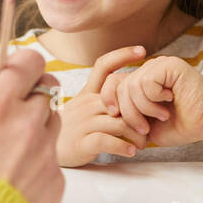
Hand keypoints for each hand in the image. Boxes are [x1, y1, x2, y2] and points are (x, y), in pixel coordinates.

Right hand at [0, 49, 63, 202]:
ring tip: (7, 152)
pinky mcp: (57, 178)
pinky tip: (14, 178)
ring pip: (52, 122)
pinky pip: (52, 157)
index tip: (15, 75)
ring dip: (36, 127)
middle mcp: (27, 124)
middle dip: (31, 95)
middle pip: (47, 89)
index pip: (31, 62)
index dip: (24, 65)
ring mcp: (46, 151)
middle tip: (8, 116)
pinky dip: (38, 161)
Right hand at [56, 45, 149, 166]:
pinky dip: (123, 147)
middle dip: (142, 112)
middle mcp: (86, 104)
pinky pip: (107, 141)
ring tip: (142, 144)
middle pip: (121, 100)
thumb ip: (102, 99)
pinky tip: (131, 151)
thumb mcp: (82, 108)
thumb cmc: (70, 130)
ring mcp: (83, 123)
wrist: (48, 150)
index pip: (103, 66)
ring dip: (137, 135)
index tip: (142, 50)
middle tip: (154, 123)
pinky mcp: (82, 142)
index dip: (122, 54)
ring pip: (119, 122)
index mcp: (87, 94)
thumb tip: (129, 93)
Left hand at [101, 55, 202, 147]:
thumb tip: (104, 112)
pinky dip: (154, 99)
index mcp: (141, 81)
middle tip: (144, 127)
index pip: (111, 83)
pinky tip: (169, 101)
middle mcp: (148, 69)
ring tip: (162, 115)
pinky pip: (146, 82)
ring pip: (131, 86)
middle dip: (128, 112)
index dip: (108, 100)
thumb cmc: (180, 125)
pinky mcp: (169, 65)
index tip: (115, 116)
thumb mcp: (144, 123)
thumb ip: (126, 115)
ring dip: (144, 108)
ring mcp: (158, 65)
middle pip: (118, 86)